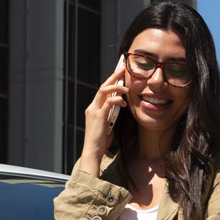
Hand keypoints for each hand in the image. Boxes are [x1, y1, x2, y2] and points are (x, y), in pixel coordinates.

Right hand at [80, 58, 127, 175]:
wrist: (92, 151)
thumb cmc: (100, 140)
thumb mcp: (107, 124)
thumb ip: (111, 115)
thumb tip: (119, 109)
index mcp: (94, 108)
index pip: (102, 90)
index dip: (111, 80)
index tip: (119, 72)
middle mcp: (92, 107)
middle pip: (102, 86)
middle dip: (113, 76)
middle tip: (123, 69)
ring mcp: (94, 111)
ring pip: (104, 91)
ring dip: (116, 87)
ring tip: (127, 88)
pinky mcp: (98, 117)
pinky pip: (108, 103)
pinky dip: (117, 100)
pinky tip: (123, 103)